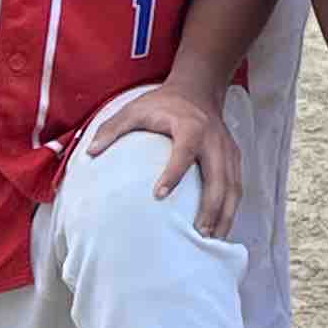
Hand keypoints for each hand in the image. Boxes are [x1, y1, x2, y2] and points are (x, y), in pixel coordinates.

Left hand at [82, 85, 241, 239]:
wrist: (198, 89)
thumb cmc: (164, 103)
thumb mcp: (134, 109)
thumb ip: (112, 128)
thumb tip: (90, 152)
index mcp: (191, 127)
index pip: (184, 152)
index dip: (173, 173)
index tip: (158, 195)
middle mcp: (214, 139)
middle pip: (219, 177)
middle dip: (211, 207)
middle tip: (197, 232)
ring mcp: (228, 149)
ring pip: (233, 186)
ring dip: (225, 214)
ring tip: (211, 239)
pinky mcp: (234, 157)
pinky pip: (237, 186)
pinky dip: (231, 209)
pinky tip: (220, 228)